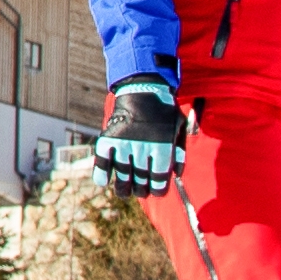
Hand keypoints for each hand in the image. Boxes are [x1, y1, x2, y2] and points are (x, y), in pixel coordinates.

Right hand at [99, 79, 186, 198]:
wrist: (143, 87)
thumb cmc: (164, 109)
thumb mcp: (179, 127)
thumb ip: (179, 152)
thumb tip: (177, 175)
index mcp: (163, 147)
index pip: (159, 178)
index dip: (158, 189)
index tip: (156, 192)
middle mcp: (144, 148)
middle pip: (141, 179)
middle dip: (141, 190)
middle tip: (140, 191)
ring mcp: (125, 143)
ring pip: (123, 174)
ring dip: (123, 187)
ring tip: (124, 192)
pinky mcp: (110, 137)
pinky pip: (103, 160)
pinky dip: (101, 173)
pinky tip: (103, 181)